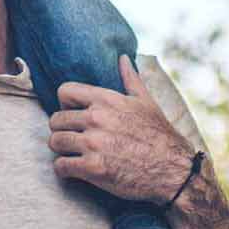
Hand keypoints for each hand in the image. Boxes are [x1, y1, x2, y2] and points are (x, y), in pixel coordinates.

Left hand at [46, 56, 197, 202]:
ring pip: (54, 142)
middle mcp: (97, 118)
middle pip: (55, 120)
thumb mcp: (146, 103)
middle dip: (63, 130)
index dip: (66, 105)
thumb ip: (130, 79)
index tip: (75, 115)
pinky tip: (77, 170)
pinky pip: (60, 166)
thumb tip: (123, 57)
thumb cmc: (160, 136)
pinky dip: (65, 170)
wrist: (174, 171)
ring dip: (62, 150)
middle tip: (75, 140)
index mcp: (107, 100)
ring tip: (75, 154)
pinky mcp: (92, 168)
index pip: (64, 91)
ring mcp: (93, 144)